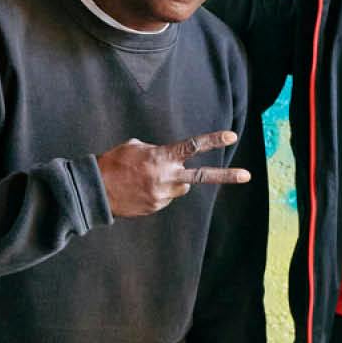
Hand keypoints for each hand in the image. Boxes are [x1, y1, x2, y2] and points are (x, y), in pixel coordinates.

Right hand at [97, 131, 250, 218]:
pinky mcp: (156, 207)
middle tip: (247, 175)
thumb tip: (172, 161)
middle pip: (202, 176)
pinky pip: (166, 197)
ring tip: (147, 178)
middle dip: (226, 176)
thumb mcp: (136, 146)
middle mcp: (166, 177)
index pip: (193, 146)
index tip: (231, 136)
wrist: (95, 190)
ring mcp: (163, 194)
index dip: (213, 140)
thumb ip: (159, 152)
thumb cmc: (114, 162)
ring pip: (181, 187)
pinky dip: (159, 191)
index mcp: (162, 157)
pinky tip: (140, 189)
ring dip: (172, 181)